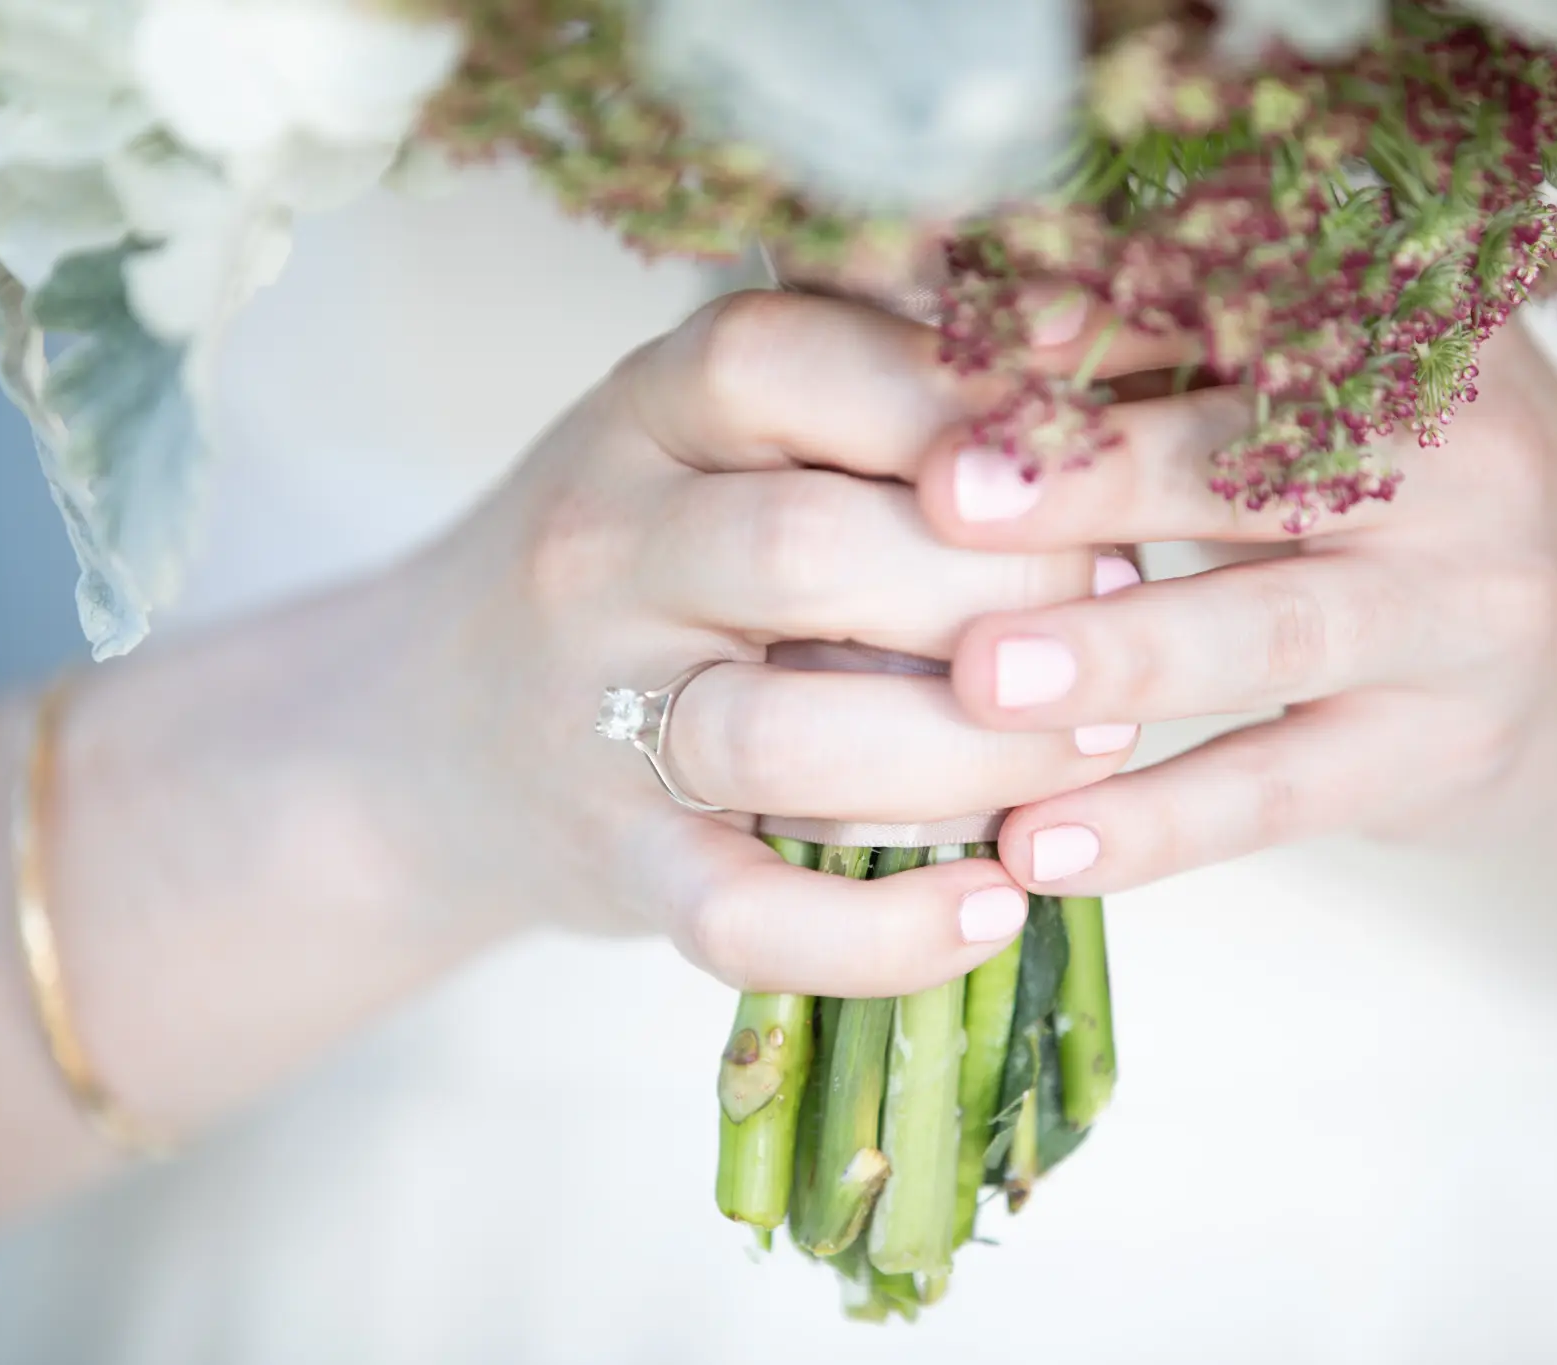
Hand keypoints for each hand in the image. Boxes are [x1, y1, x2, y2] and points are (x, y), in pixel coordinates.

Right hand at [376, 289, 1168, 993]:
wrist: (434, 733)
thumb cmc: (649, 562)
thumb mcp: (723, 435)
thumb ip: (872, 393)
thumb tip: (1101, 359)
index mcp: (646, 411)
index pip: (779, 360)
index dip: (950, 404)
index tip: (1082, 461)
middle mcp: (599, 549)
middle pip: (798, 549)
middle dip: (998, 589)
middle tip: (1122, 617)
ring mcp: (591, 718)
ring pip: (776, 735)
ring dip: (970, 755)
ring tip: (1088, 751)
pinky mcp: (613, 866)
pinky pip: (737, 916)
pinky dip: (882, 933)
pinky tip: (992, 907)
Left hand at [907, 320, 1556, 892]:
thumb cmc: (1436, 500)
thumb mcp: (1367, 398)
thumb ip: (1214, 368)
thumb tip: (985, 353)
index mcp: (1416, 338)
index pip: (1250, 316)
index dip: (1107, 331)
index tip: (976, 353)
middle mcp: (1461, 463)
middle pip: (1262, 462)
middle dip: (1098, 477)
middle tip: (946, 494)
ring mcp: (1463, 617)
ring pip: (1273, 632)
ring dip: (1120, 655)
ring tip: (980, 682)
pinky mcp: (1440, 756)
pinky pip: (1280, 792)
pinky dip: (1157, 824)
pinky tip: (1043, 845)